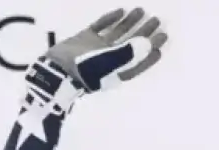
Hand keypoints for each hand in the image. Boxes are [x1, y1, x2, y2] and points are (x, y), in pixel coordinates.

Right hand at [44, 8, 167, 92]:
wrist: (56, 69)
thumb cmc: (87, 70)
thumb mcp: (112, 63)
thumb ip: (131, 52)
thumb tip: (150, 44)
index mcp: (118, 70)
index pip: (139, 60)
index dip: (151, 51)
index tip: (162, 38)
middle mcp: (109, 59)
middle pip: (131, 45)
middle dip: (144, 33)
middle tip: (156, 21)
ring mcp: (96, 49)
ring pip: (117, 34)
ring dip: (129, 23)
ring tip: (141, 10)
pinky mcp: (83, 39)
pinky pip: (99, 27)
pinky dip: (110, 20)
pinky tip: (120, 11)